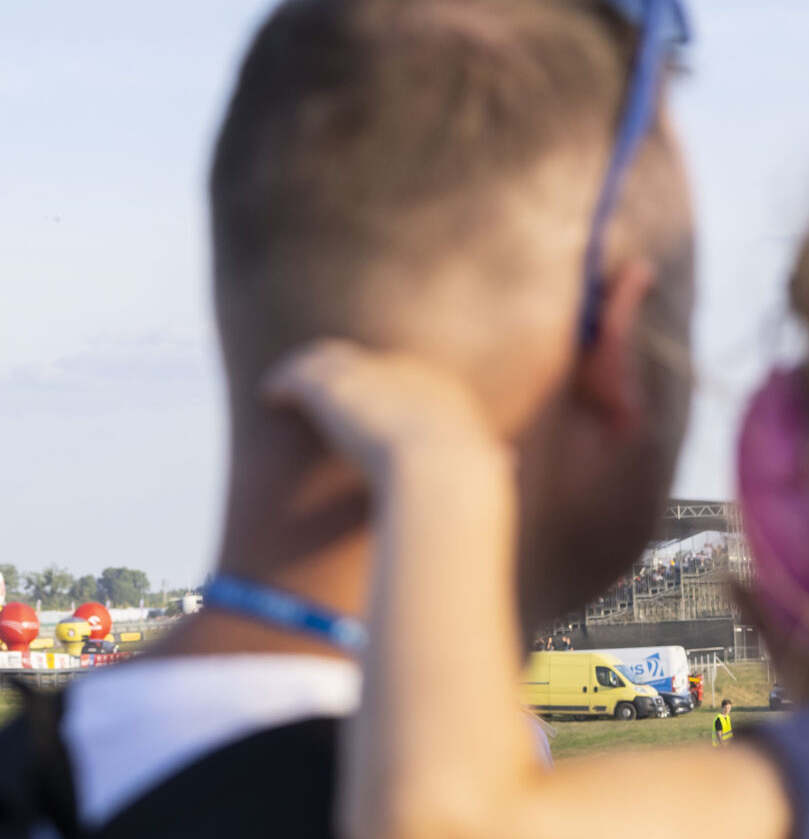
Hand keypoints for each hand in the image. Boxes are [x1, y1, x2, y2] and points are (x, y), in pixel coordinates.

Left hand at [264, 339, 511, 494]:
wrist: (444, 472)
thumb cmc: (467, 480)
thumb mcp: (486, 466)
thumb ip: (492, 462)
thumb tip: (506, 464)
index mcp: (443, 387)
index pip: (407, 374)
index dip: (384, 387)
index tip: (368, 406)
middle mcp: (405, 369)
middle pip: (366, 358)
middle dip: (345, 372)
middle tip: (325, 391)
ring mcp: (367, 372)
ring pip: (327, 358)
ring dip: (308, 372)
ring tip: (289, 389)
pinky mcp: (331, 385)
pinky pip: (297, 374)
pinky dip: (283, 384)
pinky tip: (272, 398)